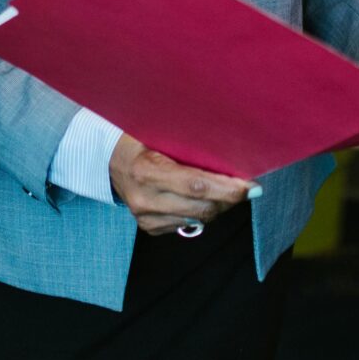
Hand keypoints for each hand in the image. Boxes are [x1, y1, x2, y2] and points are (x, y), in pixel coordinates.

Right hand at [110, 138, 256, 236]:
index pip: (196, 186)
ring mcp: (146, 217)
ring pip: (199, 219)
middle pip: (202, 207)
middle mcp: (144, 199)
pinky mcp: (149, 227)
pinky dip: (202, 212)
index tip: (251, 187)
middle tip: (247, 188)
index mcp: (146, 171)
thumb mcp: (158, 132)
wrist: (108, 159)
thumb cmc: (139, 137)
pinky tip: (204, 198)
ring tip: (228, 191)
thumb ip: (189, 142)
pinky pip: (187, 223)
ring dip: (219, 206)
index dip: (227, 189)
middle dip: (230, 199)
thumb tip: (230, 148)